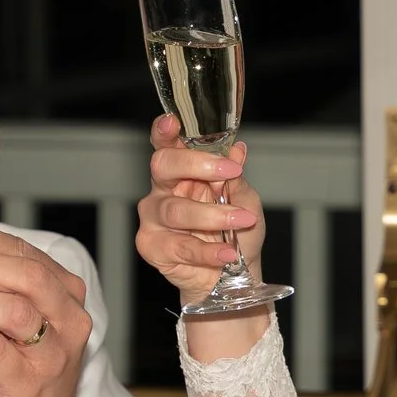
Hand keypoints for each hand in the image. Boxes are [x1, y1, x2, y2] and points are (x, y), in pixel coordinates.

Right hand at [136, 115, 264, 301]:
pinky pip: (178, 246)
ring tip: (241, 221)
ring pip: (176, 210)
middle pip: (163, 165)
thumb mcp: (245, 200)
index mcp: (181, 171)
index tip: (172, 122)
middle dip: (196, 165)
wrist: (234, 273)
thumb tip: (236, 151)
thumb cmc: (236, 232)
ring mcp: (153, 218)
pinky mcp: (151, 246)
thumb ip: (236, 178)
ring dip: (213, 215)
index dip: (164, 131)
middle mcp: (162, 189)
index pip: (166, 144)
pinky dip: (206, 251)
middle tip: (228, 172)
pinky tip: (226, 253)